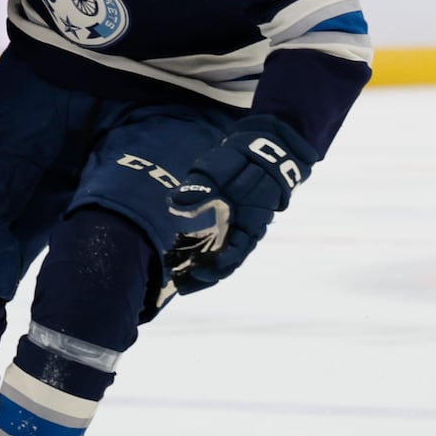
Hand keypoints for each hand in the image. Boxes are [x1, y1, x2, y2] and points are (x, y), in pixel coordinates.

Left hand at [166, 116, 317, 293]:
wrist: (261, 150)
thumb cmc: (241, 160)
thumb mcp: (219, 170)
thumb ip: (200, 189)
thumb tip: (175, 204)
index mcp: (247, 221)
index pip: (234, 254)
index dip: (214, 266)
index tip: (194, 270)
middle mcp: (245, 230)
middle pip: (226, 264)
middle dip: (202, 277)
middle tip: (178, 284)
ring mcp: (238, 228)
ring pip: (219, 258)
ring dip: (198, 269)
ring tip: (174, 276)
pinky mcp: (228, 223)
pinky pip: (215, 245)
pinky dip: (198, 253)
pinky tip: (178, 254)